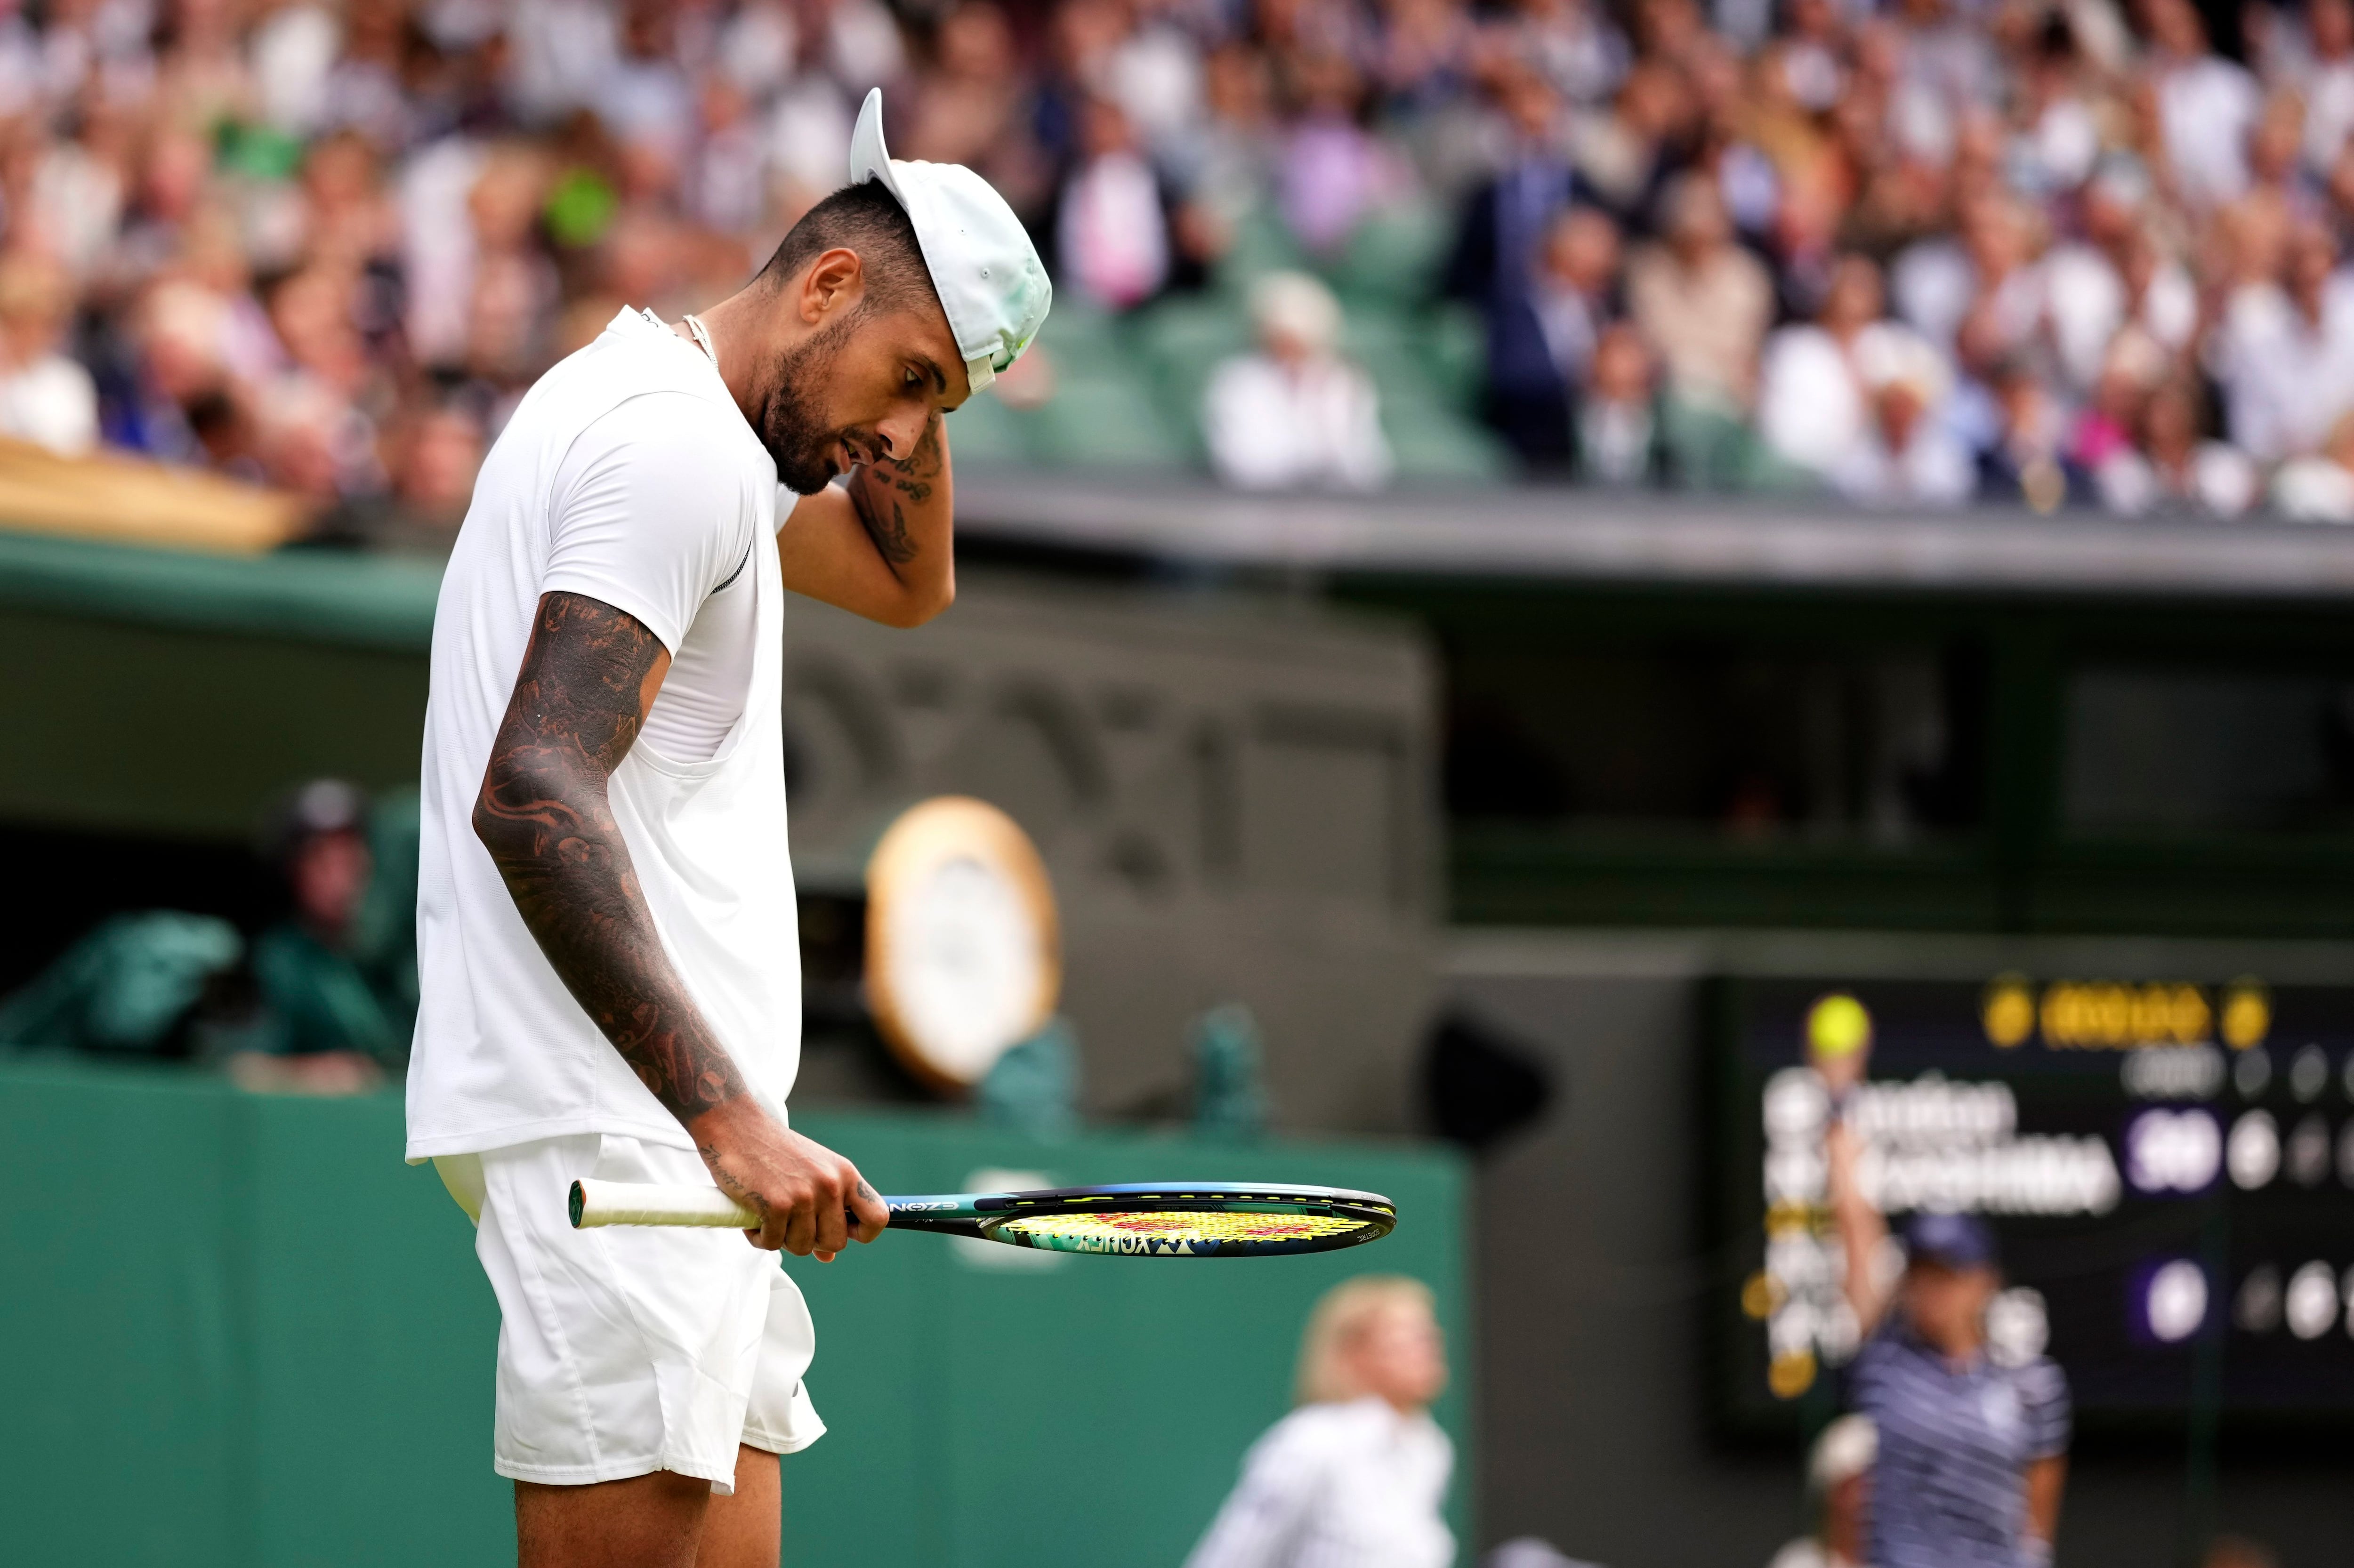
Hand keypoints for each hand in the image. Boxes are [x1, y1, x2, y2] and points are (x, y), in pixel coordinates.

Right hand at [690, 1099, 888, 1258]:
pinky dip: (760, 1237)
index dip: (862, 1234)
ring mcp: (804, 1195)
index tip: (842, 1232)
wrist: (737, 1127)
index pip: (878, 1217)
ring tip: (770, 1216)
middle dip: (812, 1240)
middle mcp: (830, 1184)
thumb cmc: (774, 1151)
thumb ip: (826, 1210)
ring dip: (782, 1238)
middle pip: (836, 1242)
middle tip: (791, 1222)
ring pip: (803, 1247)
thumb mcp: (812, 1173)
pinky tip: (754, 1217)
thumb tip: (829, 1256)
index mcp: (845, 1174)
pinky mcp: (775, 1204)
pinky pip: (772, 1244)